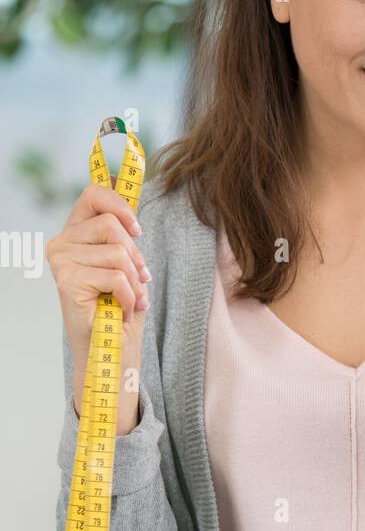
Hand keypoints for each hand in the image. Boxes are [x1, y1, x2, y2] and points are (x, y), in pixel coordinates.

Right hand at [46, 177, 150, 356]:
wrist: (111, 352)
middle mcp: (62, 243)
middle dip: (135, 256)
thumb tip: (117, 178)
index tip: (138, 230)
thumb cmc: (120, 308)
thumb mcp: (127, 261)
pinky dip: (129, 297)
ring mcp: (61, 260)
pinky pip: (116, 276)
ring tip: (130, 300)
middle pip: (112, 224)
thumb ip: (121, 227)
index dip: (120, 204)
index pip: (93, 194)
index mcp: (75, 233)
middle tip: (138, 281)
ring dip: (134, 281)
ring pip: (118, 252)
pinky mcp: (67, 280)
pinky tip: (121, 310)